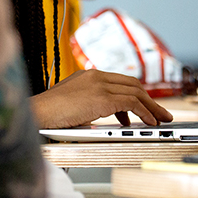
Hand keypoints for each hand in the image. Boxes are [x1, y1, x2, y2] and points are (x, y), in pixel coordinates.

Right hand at [30, 68, 172, 128]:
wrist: (36, 114)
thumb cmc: (47, 114)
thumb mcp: (69, 103)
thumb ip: (86, 103)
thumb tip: (98, 115)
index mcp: (88, 75)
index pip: (119, 81)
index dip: (135, 94)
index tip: (143, 106)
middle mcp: (96, 76)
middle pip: (132, 84)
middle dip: (149, 99)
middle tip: (160, 112)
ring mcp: (99, 86)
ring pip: (136, 93)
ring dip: (152, 107)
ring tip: (161, 119)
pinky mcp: (102, 99)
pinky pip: (132, 104)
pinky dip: (144, 112)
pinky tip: (149, 122)